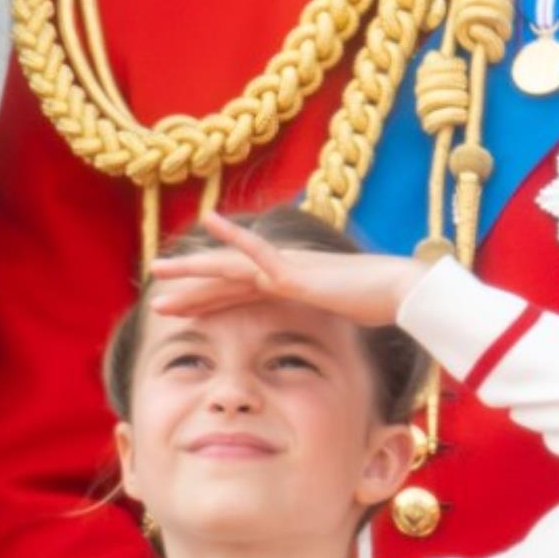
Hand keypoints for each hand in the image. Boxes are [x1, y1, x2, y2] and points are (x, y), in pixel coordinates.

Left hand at [148, 210, 424, 325]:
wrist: (402, 291)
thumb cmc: (379, 304)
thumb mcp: (341, 318)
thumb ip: (322, 320)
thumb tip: (320, 335)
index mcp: (288, 283)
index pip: (239, 294)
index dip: (208, 302)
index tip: (182, 311)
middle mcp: (281, 270)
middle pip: (225, 280)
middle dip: (189, 290)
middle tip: (156, 300)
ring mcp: (285, 268)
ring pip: (227, 267)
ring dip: (191, 270)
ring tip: (158, 270)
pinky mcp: (294, 273)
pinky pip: (258, 253)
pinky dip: (233, 239)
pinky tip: (209, 222)